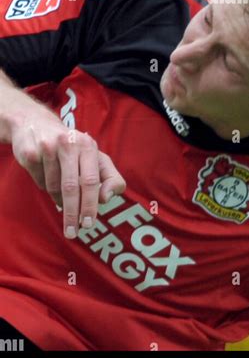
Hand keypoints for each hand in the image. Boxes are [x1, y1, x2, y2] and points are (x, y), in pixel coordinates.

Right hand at [10, 113, 125, 238]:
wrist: (37, 124)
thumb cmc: (73, 149)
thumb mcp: (95, 158)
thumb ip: (109, 178)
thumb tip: (106, 198)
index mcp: (88, 145)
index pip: (91, 180)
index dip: (90, 204)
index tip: (88, 224)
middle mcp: (69, 143)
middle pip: (71, 187)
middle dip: (72, 213)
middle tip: (73, 232)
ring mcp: (47, 147)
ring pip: (53, 187)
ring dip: (58, 199)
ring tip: (61, 196)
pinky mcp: (30, 153)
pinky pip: (39, 182)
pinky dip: (44, 186)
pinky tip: (47, 175)